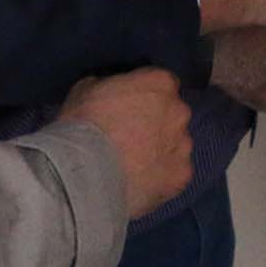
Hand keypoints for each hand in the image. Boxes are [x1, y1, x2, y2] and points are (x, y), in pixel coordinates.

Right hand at [59, 67, 193, 218]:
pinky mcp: (183, 175)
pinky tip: (138, 183)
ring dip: (160, 150)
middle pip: (172, 114)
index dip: (144, 97)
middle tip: (129, 139)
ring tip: (132, 166)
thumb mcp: (87, 88)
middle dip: (156, 124)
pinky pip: (174, 172)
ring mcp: (184, 144)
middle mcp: (179, 110)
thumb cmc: (82, 125)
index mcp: (160, 83)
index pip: (161, 84)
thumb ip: (111, 86)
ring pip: (175, 144)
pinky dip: (160, 177)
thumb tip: (114, 96)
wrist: (84, 174)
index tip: (127, 110)